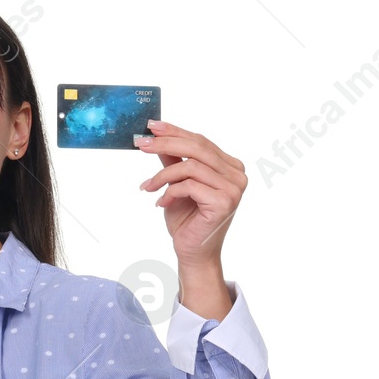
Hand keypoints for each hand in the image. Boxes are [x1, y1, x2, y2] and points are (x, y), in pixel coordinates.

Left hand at [136, 118, 246, 298]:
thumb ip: (173, 160)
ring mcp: (233, 188)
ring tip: (148, 187)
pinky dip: (170, 192)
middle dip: (166, 143)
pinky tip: (161, 203)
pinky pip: (189, 185)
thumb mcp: (177, 184)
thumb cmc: (187, 220)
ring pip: (191, 166)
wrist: (192, 253)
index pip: (201, 141)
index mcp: (230, 166)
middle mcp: (237, 174)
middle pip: (197, 148)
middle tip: (141, 145)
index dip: (175, 131)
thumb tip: (157, 137)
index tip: (151, 126)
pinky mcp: (223, 202)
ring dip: (163, 175)